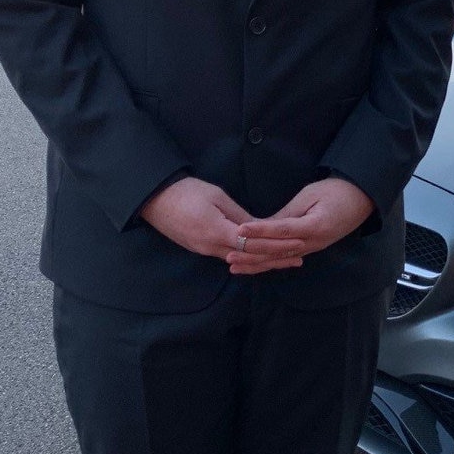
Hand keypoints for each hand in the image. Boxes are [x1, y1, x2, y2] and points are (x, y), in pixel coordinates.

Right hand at [140, 176, 303, 272]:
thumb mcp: (217, 197)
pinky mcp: (200, 249)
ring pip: (240, 261)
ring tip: (285, 261)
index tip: (298, 243)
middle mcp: (211, 247)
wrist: (154, 199)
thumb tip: (260, 228)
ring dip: (263, 261)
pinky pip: (229, 257)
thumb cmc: (186, 191)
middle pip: (250, 258)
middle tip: (300, 258)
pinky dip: (248, 259)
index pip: (255, 244)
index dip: (278, 245)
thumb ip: (239, 215)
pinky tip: (259, 258)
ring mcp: (204, 250)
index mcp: (217, 232)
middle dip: (276, 258)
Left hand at [233, 178, 373, 274]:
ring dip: (256, 264)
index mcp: (315, 225)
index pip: (283, 230)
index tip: (240, 230)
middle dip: (252, 254)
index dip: (260, 231)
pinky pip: (286, 258)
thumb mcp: (310, 195)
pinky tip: (252, 266)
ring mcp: (312, 248)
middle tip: (229, 256)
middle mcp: (313, 242)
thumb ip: (289, 213)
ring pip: (280, 260)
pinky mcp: (310, 248)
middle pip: (278, 251)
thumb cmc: (336, 191)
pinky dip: (268, 263)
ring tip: (234, 266)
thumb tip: (263, 225)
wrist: (360, 199)